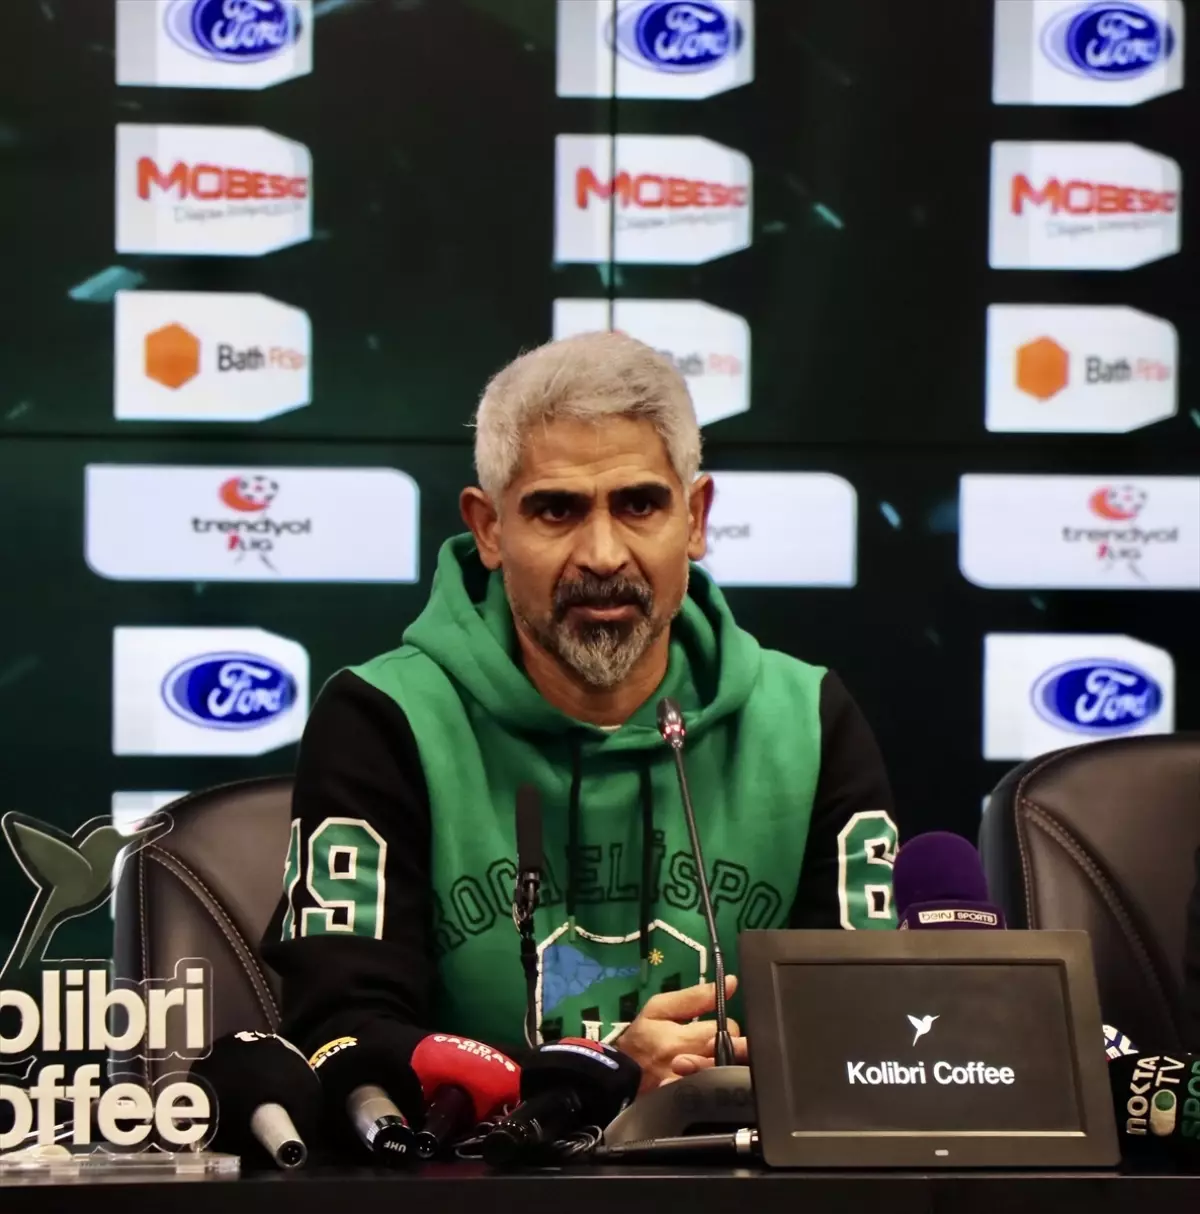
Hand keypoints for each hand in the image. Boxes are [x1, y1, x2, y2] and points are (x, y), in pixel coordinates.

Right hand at [615, 975, 747, 1093]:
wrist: (618, 1074)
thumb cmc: (641, 1037)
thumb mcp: (659, 1008)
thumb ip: (695, 996)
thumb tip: (731, 982)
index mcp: (679, 1040)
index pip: (726, 1031)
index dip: (726, 1026)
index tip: (715, 1026)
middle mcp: (686, 1068)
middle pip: (731, 1056)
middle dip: (730, 1048)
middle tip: (715, 1046)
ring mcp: (689, 1090)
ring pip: (725, 1076)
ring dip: (723, 1065)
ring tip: (710, 1061)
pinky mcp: (689, 1102)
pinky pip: (714, 1094)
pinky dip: (716, 1085)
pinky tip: (709, 1080)